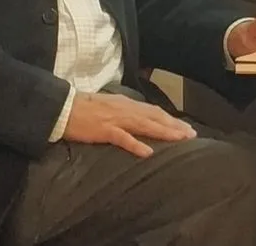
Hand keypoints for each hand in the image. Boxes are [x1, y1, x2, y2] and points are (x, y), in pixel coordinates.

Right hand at [62, 92, 196, 157]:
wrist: (63, 107)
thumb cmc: (85, 107)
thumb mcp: (109, 105)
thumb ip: (125, 110)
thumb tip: (140, 117)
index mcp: (126, 103)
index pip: (154, 110)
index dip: (170, 119)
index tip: (185, 127)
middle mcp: (125, 109)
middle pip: (155, 117)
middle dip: (174, 126)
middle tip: (191, 135)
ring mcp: (116, 119)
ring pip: (145, 125)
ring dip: (164, 132)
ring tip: (180, 139)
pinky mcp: (104, 130)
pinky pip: (123, 138)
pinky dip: (136, 145)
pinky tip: (148, 152)